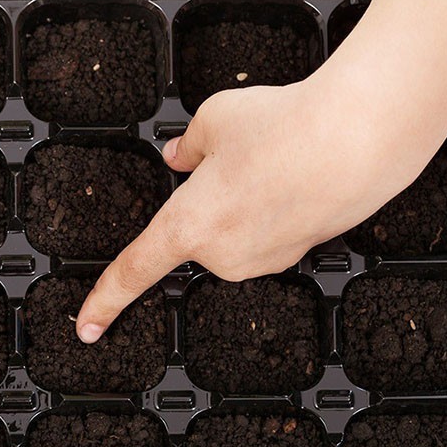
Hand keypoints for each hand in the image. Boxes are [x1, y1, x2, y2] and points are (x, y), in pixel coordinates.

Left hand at [75, 80, 441, 342]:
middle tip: (237, 158)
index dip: (106, 300)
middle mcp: (222, 255)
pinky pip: (264, 234)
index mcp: (187, 225)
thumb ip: (188, 146)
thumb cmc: (284, 128)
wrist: (360, 139)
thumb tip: (178, 158)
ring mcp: (261, 261)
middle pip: (194, 231)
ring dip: (241, 201)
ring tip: (272, 162)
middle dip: (206, 198)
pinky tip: (291, 178)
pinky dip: (269, 208)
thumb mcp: (214, 120)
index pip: (133, 271)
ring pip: (231, 231)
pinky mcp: (295, 256)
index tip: (87, 326)